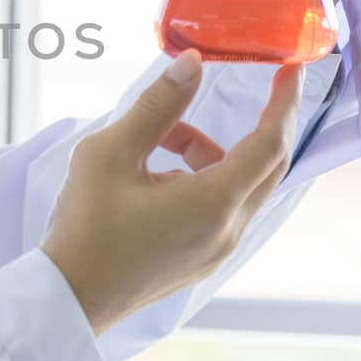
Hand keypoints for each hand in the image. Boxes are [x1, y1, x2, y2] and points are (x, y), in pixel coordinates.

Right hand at [42, 50, 303, 336]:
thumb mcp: (111, 154)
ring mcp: (217, 249)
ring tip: (157, 140)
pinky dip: (201, 178)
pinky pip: (221, 207)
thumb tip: (190, 64)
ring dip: (211, 151)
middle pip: (267, 166)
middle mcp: (227, 230)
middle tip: (261, 84)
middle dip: (262, 123)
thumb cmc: (86, 226)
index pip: (270, 144)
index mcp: (213, 203)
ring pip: (238, 184)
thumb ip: (157, 106)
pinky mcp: (201, 259)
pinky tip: (154, 175)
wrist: (69, 297)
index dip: (283, 103)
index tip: (290, 70)